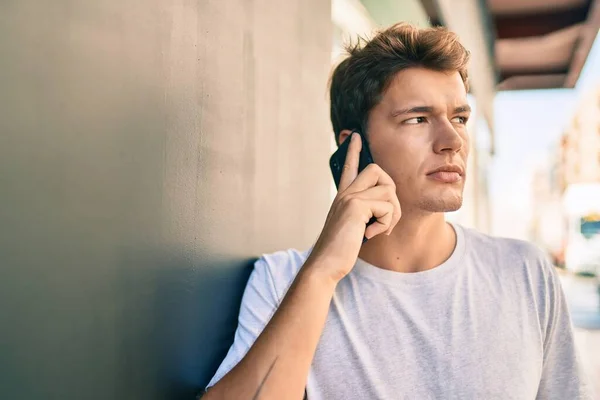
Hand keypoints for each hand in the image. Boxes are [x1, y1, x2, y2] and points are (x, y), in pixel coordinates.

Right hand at [308, 132, 400, 282]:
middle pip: (377, 170)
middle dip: (391, 192)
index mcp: (343, 197)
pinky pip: (388, 207)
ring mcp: (349, 197)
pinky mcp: (356, 206)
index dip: (353, 151)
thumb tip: (386, 206)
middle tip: (385, 217)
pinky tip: (370, 235)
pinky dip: (386, 224)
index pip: (349, 168)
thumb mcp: (353, 227)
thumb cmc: (340, 250)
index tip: (354, 135)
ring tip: (378, 230)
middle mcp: (345, 193)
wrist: (326, 263)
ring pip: (389, 191)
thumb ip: (365, 214)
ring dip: (392, 215)